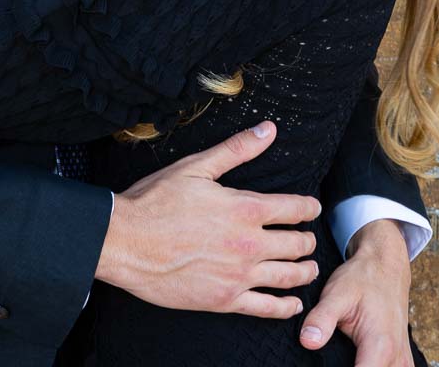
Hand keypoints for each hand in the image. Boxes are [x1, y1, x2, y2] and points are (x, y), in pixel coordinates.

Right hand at [95, 122, 320, 315]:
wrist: (126, 242)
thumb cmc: (156, 201)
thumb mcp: (196, 166)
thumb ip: (237, 149)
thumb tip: (268, 130)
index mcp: (244, 209)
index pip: (293, 209)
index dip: (308, 207)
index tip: (312, 208)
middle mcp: (249, 244)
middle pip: (296, 244)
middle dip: (307, 240)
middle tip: (309, 239)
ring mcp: (239, 275)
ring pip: (288, 277)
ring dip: (304, 271)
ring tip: (309, 268)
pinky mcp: (225, 300)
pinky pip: (267, 308)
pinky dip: (286, 306)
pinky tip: (292, 303)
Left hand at [300, 219, 413, 364]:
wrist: (386, 266)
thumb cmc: (362, 278)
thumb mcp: (337, 293)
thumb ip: (322, 319)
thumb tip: (307, 342)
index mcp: (380, 346)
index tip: (322, 366)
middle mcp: (397, 359)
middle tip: (328, 359)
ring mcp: (403, 362)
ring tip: (338, 358)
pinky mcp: (403, 361)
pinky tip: (356, 361)